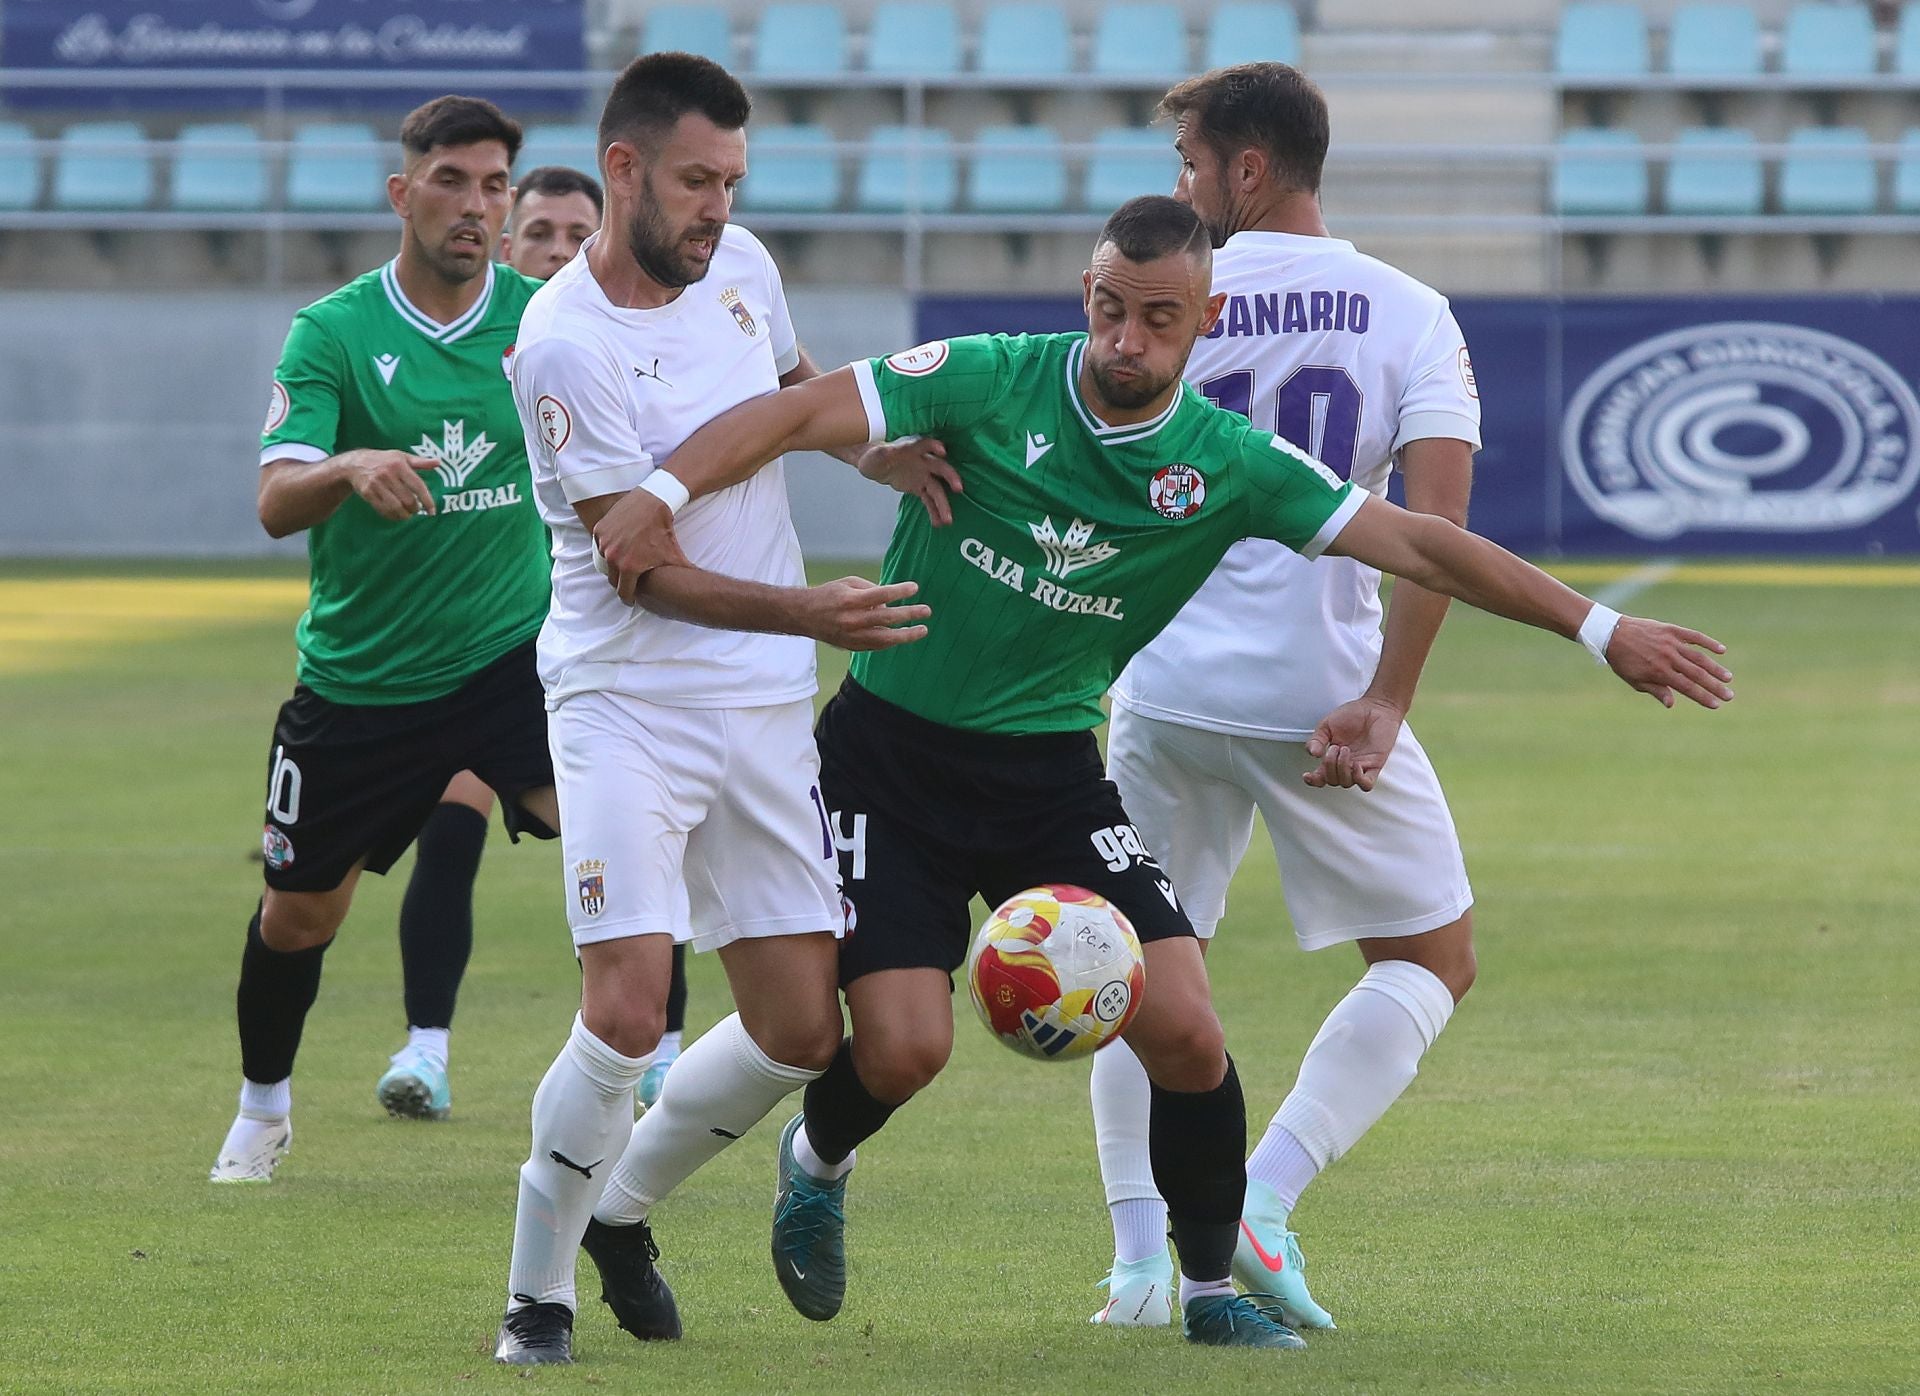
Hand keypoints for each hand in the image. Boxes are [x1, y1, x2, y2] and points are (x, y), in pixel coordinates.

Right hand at [345, 449, 439, 520]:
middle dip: (415, 509)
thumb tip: (438, 462)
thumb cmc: (384, 460)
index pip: (418, 486)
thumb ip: (420, 462)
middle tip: (416, 510)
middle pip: (407, 499)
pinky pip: (382, 509)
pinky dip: (392, 516)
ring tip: (407, 514)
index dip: (427, 500)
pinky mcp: (367, 493)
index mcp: (399, 465)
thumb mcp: (401, 456)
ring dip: (404, 515)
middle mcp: (388, 474)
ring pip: (395, 507)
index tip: (432, 511)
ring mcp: (376, 484)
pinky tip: (396, 515)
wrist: (355, 463)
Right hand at [593, 488, 691, 603]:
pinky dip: (607, 548)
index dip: (629, 598)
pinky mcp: (599, 531)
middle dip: (620, 582)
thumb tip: (700, 591)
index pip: (623, 592)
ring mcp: (603, 543)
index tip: (632, 598)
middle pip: (612, 579)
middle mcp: (612, 557)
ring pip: (605, 562)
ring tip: (625, 562)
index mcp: (628, 568)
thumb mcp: (673, 556)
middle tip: (629, 580)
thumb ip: (684, 575)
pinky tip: (618, 546)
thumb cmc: (663, 531)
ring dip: (613, 564)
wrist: (652, 503)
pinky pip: (600, 546)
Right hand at [793, 576, 930, 650]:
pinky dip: (891, 641)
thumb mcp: (848, 584)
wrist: (804, 616)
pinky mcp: (851, 646)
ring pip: (884, 638)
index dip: (899, 591)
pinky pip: (877, 646)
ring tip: (922, 630)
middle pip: (886, 618)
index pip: (880, 594)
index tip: (915, 588)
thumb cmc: (829, 595)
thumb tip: (891, 601)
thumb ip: (871, 590)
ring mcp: (851, 636)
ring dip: (906, 635)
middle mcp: (851, 620)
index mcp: (850, 600)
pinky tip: (904, 636)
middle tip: (927, 610)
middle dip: (909, 614)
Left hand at [856, 436, 962, 526]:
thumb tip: (888, 451)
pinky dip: (934, 511)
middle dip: (950, 477)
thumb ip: (884, 453)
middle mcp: (923, 461)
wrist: (875, 465)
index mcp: (912, 449)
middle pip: (940, 468)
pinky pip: (929, 500)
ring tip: (947, 519)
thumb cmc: (876, 456)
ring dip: (943, 504)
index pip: (925, 445)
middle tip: (958, 488)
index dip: (933, 446)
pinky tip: (938, 522)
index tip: (942, 451)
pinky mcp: (920, 487)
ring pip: (937, 489)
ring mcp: (923, 475)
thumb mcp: (876, 454)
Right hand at [1303, 695, 1405, 790]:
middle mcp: (1346, 764)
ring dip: (1342, 768)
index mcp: (1333, 757)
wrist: (1375, 707)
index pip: (1321, 777)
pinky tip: (1356, 764)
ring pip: (1346, 783)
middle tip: (1334, 748)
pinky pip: (1366, 784)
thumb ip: (1316, 739)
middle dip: (1329, 767)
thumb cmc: (1354, 714)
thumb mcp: (1327, 724)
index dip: (1313, 780)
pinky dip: (1358, 778)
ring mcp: (1360, 766)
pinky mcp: (1374, 765)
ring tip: (1344, 750)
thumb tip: (1312, 753)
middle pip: (1332, 781)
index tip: (1307, 775)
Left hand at [1605, 617, 1733, 708]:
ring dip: (1715, 668)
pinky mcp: (1671, 629)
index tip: (1716, 704)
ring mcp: (1671, 642)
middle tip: (1730, 695)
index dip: (1703, 697)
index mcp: (1659, 672)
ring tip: (1728, 678)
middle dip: (1715, 686)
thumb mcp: (1635, 680)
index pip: (1687, 687)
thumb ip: (1656, 690)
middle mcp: (1668, 657)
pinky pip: (1694, 636)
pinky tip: (1722, 650)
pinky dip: (1708, 643)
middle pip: (1697, 674)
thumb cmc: (1623, 660)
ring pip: (1699, 657)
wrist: (1612, 632)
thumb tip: (1672, 704)